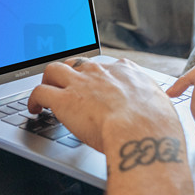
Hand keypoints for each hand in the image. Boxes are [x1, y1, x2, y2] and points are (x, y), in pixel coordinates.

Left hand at [27, 57, 179, 152]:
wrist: (142, 132)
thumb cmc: (156, 126)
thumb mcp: (161, 106)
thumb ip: (153, 105)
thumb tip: (157, 113)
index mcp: (125, 72)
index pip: (107, 66)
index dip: (98, 76)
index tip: (96, 85)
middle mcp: (100, 72)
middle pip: (76, 63)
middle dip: (68, 72)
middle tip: (65, 86)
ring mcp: (80, 83)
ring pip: (53, 70)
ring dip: (47, 81)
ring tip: (44, 94)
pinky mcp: (63, 100)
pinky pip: (40, 92)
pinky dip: (33, 99)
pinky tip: (33, 109)